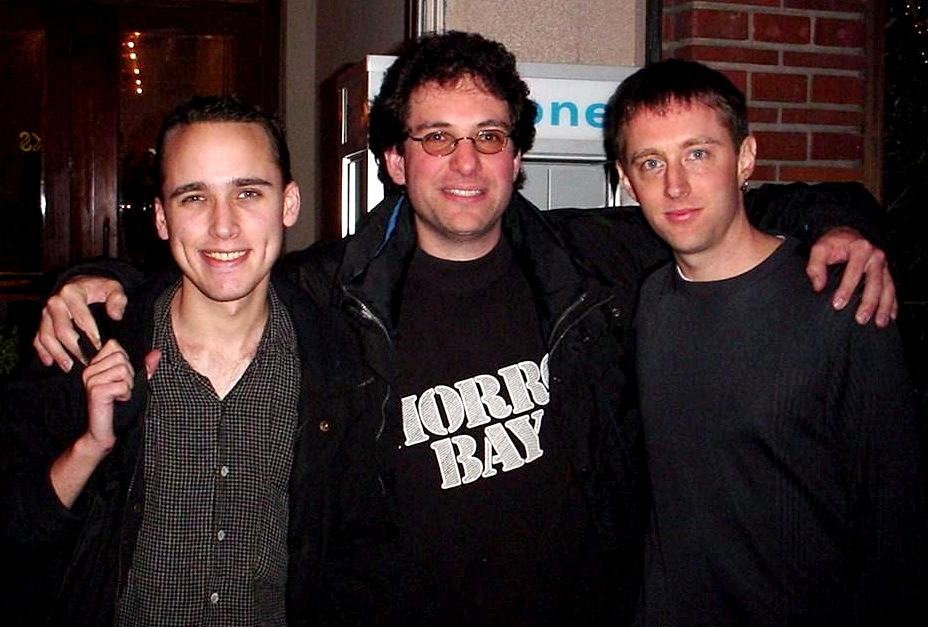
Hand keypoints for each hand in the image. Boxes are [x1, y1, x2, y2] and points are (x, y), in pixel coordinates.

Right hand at [33, 276, 127, 370]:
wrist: (79, 282)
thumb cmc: (97, 287)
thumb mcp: (112, 287)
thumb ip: (117, 299)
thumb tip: (116, 316)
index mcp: (72, 293)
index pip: (81, 317)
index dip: (91, 333)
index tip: (99, 347)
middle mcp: (55, 303)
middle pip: (61, 330)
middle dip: (74, 348)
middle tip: (86, 361)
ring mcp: (45, 313)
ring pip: (46, 336)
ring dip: (57, 353)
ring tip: (69, 367)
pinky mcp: (41, 322)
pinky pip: (37, 338)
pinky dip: (42, 351)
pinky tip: (50, 363)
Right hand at [51, 339, 133, 507]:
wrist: (101, 433)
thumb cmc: (117, 409)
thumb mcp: (132, 384)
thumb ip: (144, 368)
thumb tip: (156, 353)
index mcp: (94, 365)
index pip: (114, 345)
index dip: (125, 361)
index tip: (121, 378)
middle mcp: (89, 370)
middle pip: (121, 357)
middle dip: (128, 374)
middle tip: (121, 390)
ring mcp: (91, 380)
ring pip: (123, 369)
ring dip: (128, 385)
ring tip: (119, 396)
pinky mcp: (96, 391)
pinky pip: (123, 384)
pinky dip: (126, 395)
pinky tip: (117, 402)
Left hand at [806, 226, 896, 326]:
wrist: (847, 235)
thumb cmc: (833, 243)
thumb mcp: (820, 248)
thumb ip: (815, 265)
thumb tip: (818, 286)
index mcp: (860, 248)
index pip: (854, 272)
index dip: (846, 289)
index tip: (837, 305)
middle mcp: (876, 256)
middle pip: (875, 282)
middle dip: (869, 302)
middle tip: (860, 319)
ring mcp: (884, 265)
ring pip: (888, 288)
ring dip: (885, 307)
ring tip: (880, 323)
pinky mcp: (887, 272)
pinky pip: (893, 289)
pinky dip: (893, 303)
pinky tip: (892, 317)